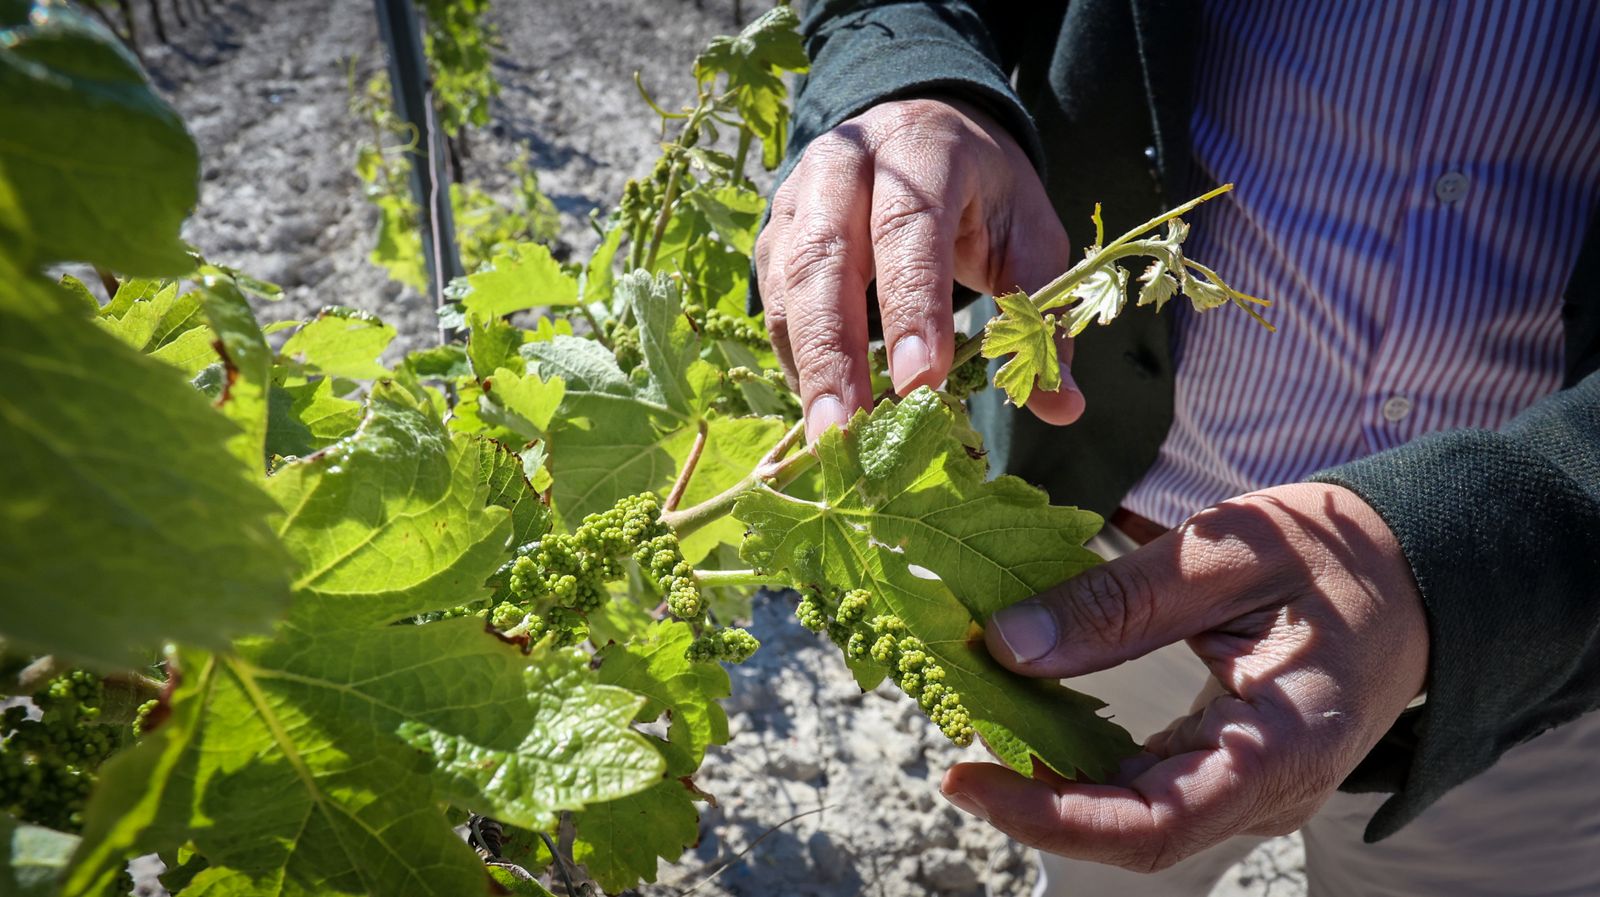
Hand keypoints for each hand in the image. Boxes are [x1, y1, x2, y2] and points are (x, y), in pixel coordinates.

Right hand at [754, 97, 1082, 441]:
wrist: (922, 131)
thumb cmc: (983, 194)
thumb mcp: (1029, 237)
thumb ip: (1039, 315)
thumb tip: (1063, 406)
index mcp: (923, 152)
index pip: (909, 227)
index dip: (912, 306)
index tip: (920, 382)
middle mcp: (846, 165)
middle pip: (825, 259)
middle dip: (835, 353)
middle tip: (850, 431)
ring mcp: (798, 199)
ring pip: (787, 285)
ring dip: (807, 366)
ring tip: (830, 437)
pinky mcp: (775, 236)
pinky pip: (773, 304)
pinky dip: (796, 362)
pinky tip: (822, 408)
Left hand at [941, 483, 1428, 870]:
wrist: (1414, 573)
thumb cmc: (1336, 556)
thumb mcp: (1229, 552)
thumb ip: (1121, 601)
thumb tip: (1009, 643)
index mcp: (1284, 746)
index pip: (1152, 822)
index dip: (1047, 814)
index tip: (966, 777)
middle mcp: (1269, 792)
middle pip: (1132, 832)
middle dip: (1034, 801)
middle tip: (954, 748)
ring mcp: (1250, 789)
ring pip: (1133, 817)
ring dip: (1052, 784)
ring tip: (981, 728)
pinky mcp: (1231, 770)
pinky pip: (1147, 789)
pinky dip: (1082, 765)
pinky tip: (1032, 722)